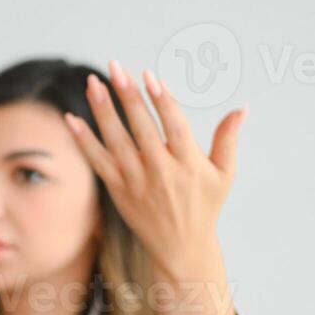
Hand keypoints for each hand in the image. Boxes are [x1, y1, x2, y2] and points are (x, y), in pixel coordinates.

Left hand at [63, 60, 244, 282]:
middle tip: (115, 67)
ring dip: (103, 111)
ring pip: (115, 142)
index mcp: (188, 164)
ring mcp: (136, 182)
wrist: (180, 247)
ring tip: (94, 83)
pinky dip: (83, 141)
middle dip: (128, 97)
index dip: (162, 101)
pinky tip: (72, 119)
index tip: (150, 76)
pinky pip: (97, 162)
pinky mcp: (117, 190)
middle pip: (141, 129)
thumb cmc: (205, 206)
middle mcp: (160, 172)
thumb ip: (228, 140)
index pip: (174, 127)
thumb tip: (242, 108)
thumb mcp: (224, 175)